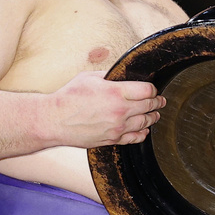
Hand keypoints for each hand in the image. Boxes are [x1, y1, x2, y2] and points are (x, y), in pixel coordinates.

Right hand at [45, 72, 165, 148]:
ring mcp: (117, 127)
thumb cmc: (68, 97)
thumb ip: (109, 75)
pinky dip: (142, 133)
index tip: (152, 88)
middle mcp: (120, 111)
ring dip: (153, 117)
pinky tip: (144, 130)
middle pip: (149, 106)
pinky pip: (134, 138)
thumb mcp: (89, 77)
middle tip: (161, 101)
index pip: (147, 90)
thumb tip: (121, 74)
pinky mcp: (112, 140)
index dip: (152, 88)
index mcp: (116, 92)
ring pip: (145, 123)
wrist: (53, 121)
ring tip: (155, 114)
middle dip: (157, 102)